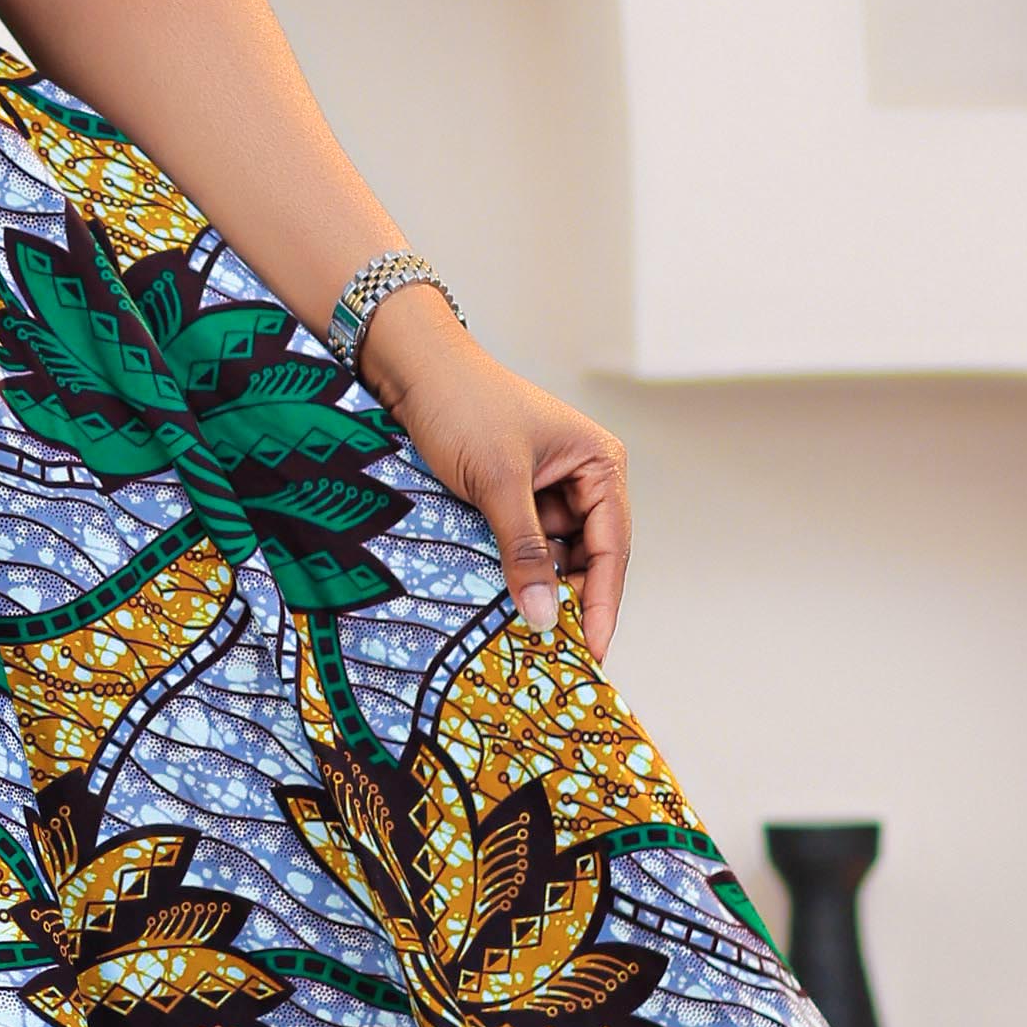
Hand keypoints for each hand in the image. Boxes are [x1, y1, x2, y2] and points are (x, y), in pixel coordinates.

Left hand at [352, 294, 629, 657]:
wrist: (413, 368)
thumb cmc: (463, 406)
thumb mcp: (497, 482)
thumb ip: (523, 550)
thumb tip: (544, 617)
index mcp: (600, 465)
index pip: (613, 548)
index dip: (601, 603)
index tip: (591, 652)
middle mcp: (583, 480)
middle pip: (587, 559)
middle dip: (569, 602)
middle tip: (554, 658)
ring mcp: (547, 490)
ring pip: (552, 557)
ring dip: (537, 589)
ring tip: (522, 637)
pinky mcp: (513, 498)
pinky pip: (522, 546)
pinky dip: (512, 572)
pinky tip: (498, 603)